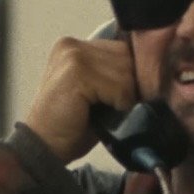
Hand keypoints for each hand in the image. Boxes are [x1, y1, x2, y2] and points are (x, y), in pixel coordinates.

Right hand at [21, 36, 136, 164]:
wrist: (43, 148)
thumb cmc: (70, 125)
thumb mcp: (94, 92)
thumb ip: (113, 74)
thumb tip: (150, 73)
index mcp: (74, 46)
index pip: (123, 49)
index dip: (129, 75)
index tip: (121, 98)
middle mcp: (72, 45)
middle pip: (128, 58)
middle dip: (128, 86)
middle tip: (112, 107)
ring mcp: (73, 56)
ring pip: (127, 73)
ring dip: (124, 98)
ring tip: (104, 111)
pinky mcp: (77, 72)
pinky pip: (120, 87)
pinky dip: (118, 105)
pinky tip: (99, 114)